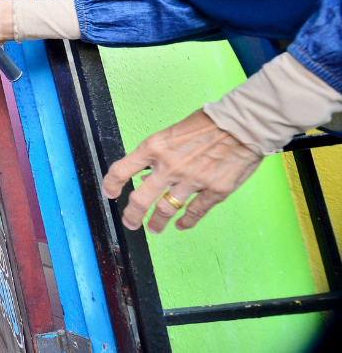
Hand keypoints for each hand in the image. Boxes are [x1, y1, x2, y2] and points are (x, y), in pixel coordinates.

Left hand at [102, 110, 261, 233]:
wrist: (241, 125)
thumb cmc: (207, 124)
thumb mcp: (172, 134)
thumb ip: (158, 156)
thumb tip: (146, 178)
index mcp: (155, 147)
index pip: (122, 170)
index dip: (111, 184)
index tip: (109, 193)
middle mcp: (169, 166)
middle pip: (140, 199)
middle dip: (132, 215)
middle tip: (130, 223)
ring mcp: (192, 181)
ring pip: (166, 210)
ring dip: (157, 223)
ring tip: (154, 228)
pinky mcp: (214, 191)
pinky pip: (195, 212)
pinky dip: (186, 221)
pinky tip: (181, 225)